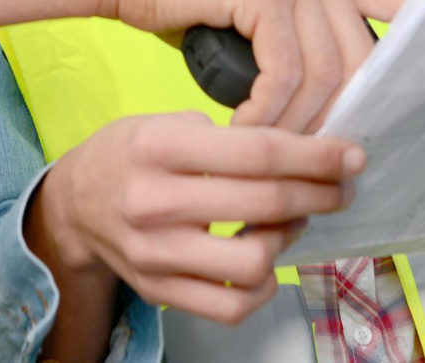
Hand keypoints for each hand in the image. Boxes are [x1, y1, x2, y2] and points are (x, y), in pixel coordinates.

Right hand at [32, 112, 364, 327]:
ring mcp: (156, 254)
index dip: (315, 155)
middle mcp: (154, 202)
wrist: (74, 206)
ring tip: (294, 219)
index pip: (257, 152)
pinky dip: (263, 286)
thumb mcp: (161, 120)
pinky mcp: (160, 290)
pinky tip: (267, 258)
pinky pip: (232, 304)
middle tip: (342, 186)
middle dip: (320, 193)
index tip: (351, 156)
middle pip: (265, 203)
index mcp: (158, 148)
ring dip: (289, 239)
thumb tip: (297, 150)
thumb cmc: (129, 155)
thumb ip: (222, 134)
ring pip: (254, 262)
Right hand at [110, 0, 408, 130]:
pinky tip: (243, 132)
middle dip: (339, 119)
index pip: (401, 2)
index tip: (408, 107)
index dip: (419, 52)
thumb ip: (302, 34)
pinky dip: (268, 115)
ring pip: (326, 74)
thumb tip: (342, 101)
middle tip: (311, 163)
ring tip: (268, 154)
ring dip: (299, 126)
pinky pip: (285, 73)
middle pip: (362, 61)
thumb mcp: (258, 11)